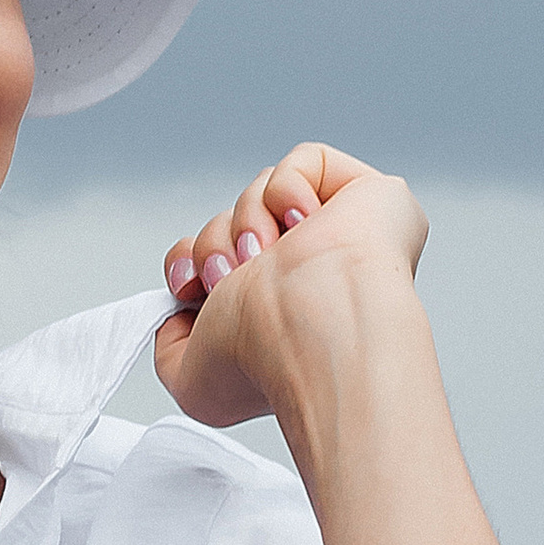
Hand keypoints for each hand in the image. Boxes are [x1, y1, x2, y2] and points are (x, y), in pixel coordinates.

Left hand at [153, 144, 427, 432]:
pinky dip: (288, 187)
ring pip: (261, 193)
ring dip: (247, 222)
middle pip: (234, 223)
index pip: (225, 257)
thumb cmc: (265, 362)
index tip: (186, 285)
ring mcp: (344, 235)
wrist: (310, 328)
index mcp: (278, 311)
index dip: (193, 258)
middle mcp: (311, 274)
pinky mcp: (370, 197)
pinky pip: (306, 160)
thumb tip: (180, 319)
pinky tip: (305, 223)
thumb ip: (173, 349)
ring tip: (266, 257)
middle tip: (230, 278)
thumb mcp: (193, 384)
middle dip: (215, 245)